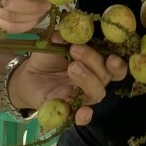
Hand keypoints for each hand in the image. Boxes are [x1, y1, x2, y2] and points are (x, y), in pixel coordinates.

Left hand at [10, 43, 127, 125]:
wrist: (27, 75)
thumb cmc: (48, 57)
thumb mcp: (55, 42)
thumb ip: (65, 36)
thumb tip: (73, 29)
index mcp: (95, 64)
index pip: (115, 66)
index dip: (118, 62)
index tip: (111, 55)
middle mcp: (93, 81)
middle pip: (106, 76)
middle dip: (94, 62)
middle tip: (76, 50)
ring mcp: (81, 96)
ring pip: (96, 93)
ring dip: (87, 79)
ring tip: (72, 67)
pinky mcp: (67, 108)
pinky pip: (78, 116)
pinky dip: (83, 116)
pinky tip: (82, 112)